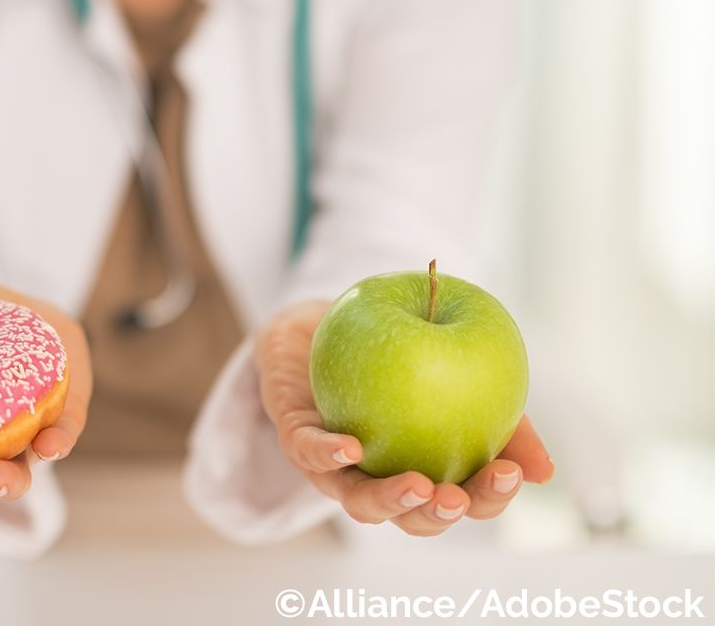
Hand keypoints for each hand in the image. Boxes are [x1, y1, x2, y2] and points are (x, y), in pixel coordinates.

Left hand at [256, 300, 553, 535]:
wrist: (325, 326)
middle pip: (412, 517)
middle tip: (456, 499)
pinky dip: (328, 454)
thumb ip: (502, 418)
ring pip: (358, 501)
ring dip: (388, 500)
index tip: (508, 474)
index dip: (487, 498)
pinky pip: (309, 453)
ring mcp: (336, 467)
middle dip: (436, 515)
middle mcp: (380, 480)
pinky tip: (350, 447)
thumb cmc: (398, 358)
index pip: (463, 501)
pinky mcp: (297, 437)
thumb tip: (546, 473)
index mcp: (425, 471)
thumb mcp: (458, 377)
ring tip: (416, 485)